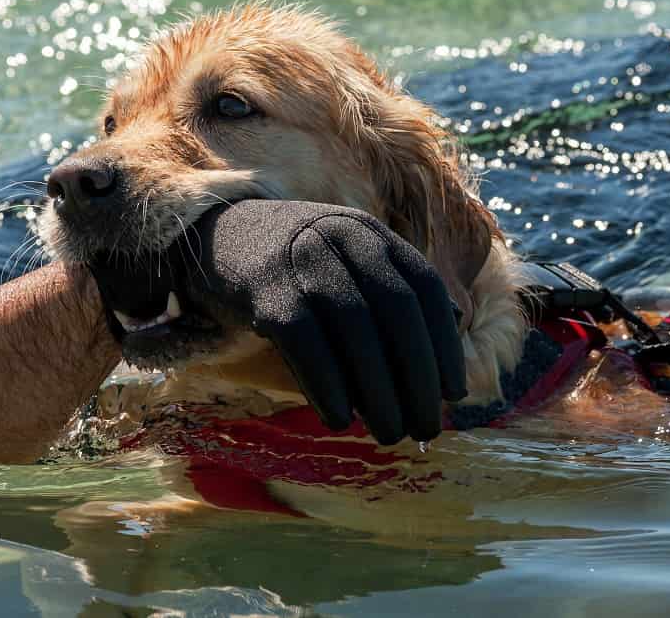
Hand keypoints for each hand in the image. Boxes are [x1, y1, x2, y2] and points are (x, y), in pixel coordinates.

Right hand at [175, 200, 467, 444]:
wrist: (215, 238)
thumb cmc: (295, 266)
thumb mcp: (349, 261)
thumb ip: (396, 291)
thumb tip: (453, 340)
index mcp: (371, 234)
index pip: (424, 289)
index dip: (445, 344)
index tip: (454, 394)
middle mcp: (342, 237)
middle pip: (396, 311)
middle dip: (419, 376)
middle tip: (428, 428)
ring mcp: (302, 259)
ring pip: (355, 329)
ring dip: (380, 391)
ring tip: (392, 434)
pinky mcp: (265, 290)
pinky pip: (306, 344)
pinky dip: (328, 386)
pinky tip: (340, 420)